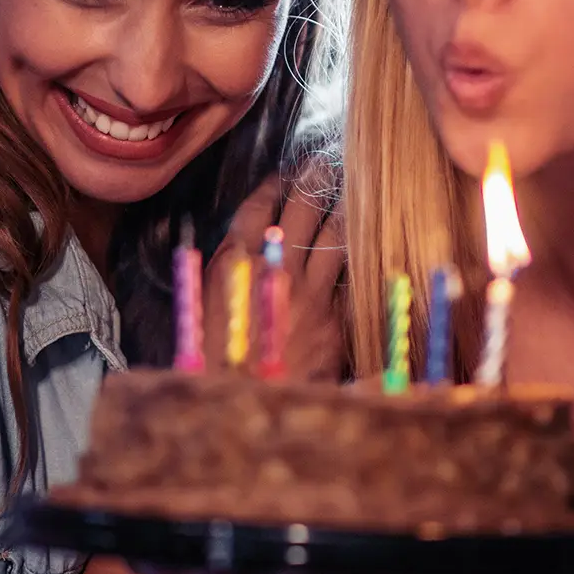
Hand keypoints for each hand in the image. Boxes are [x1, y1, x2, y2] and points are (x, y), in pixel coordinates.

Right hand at [211, 169, 345, 382]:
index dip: (274, 185)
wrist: (248, 410)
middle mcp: (275, 270)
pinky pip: (349, 277)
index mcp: (234, 265)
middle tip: (324, 163)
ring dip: (344, 209)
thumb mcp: (208, 309)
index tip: (284, 173)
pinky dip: (355, 257)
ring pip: (336, 235)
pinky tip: (365, 242)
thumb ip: (230, 272)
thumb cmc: (216, 363)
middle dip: (314, 180)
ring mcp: (310, 294)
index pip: (259, 207)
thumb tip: (247, 245)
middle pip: (301, 209)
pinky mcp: (335, 320)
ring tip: (353, 191)